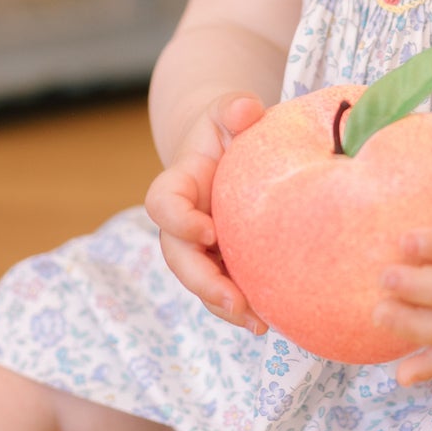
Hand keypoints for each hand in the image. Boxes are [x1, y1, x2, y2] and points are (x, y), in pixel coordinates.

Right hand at [145, 93, 268, 332]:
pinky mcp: (222, 262)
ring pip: (200, 282)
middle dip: (203, 282)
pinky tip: (268, 322)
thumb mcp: (228, 111)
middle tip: (234, 300)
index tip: (209, 231)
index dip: (180, 221)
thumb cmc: (229, 127)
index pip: (163, 204)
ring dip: (224, 306)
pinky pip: (225, 289)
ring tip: (257, 323)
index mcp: (179, 184)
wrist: (231, 151)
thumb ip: (233, 107)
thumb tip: (247, 109)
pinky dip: (243, 307)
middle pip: (179, 258)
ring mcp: (200, 247)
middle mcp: (182, 221)